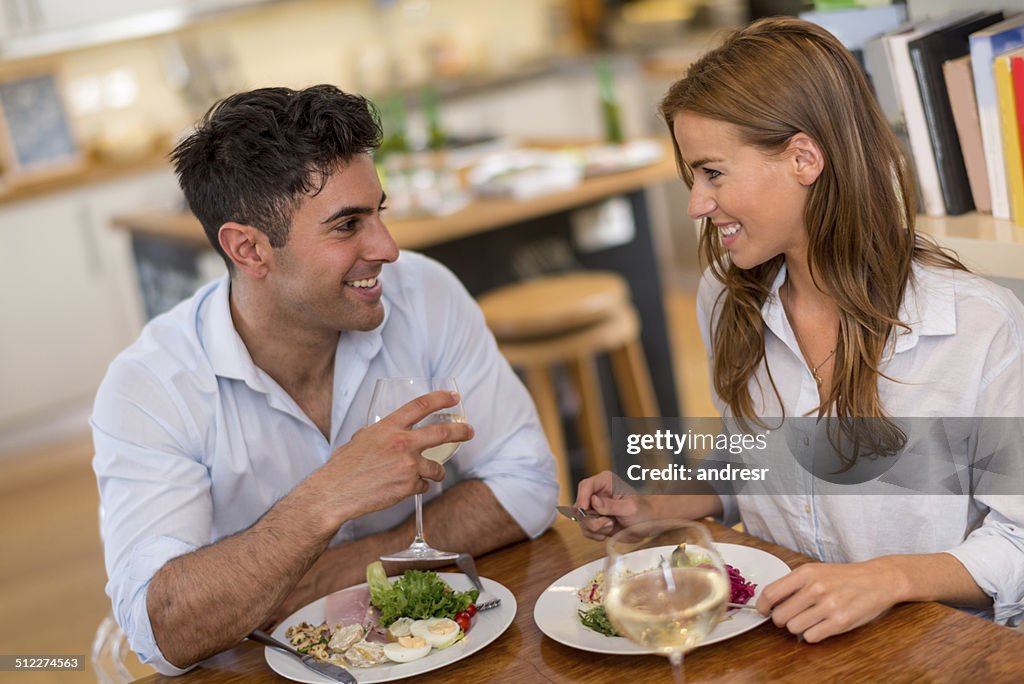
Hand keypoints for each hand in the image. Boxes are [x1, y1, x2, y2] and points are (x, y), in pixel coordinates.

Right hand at [318, 390, 474, 520]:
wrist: (336, 492)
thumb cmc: (344, 466)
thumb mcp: (361, 438)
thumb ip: (380, 432)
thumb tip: (389, 431)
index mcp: (389, 427)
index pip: (421, 406)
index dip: (441, 398)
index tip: (454, 397)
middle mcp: (402, 443)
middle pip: (442, 433)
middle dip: (461, 431)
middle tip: (469, 431)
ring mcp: (408, 465)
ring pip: (437, 467)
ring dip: (437, 471)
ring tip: (431, 473)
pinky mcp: (409, 486)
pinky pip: (424, 485)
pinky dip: (418, 486)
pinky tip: (404, 487)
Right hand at [573, 471, 648, 540]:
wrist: (648, 524)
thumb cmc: (644, 511)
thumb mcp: (630, 508)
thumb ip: (611, 505)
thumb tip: (594, 501)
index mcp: (605, 482)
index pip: (585, 486)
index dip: (582, 498)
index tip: (585, 510)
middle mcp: (597, 493)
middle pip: (579, 506)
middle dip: (592, 519)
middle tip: (608, 523)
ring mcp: (594, 508)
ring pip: (581, 520)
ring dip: (596, 528)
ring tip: (612, 525)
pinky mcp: (594, 521)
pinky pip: (585, 530)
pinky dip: (596, 534)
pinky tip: (608, 532)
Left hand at [756, 559, 901, 642]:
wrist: (878, 580)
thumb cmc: (844, 577)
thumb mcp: (816, 571)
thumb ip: (793, 584)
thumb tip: (769, 602)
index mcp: (806, 573)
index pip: (771, 593)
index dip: (762, 606)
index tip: (762, 611)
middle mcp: (815, 589)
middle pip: (780, 615)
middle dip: (781, 619)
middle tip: (790, 616)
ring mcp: (829, 606)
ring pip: (794, 628)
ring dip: (797, 627)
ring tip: (808, 619)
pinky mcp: (841, 622)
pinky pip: (811, 637)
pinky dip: (812, 635)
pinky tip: (820, 626)